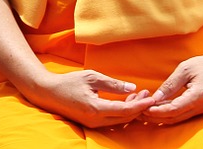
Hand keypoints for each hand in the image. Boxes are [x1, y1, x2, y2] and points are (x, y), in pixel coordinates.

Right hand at [22, 70, 154, 129]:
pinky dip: (123, 112)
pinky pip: (113, 121)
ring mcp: (94, 124)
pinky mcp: (92, 124)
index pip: (125, 110)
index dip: (141, 105)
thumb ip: (112, 84)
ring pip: (120, 121)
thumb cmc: (69, 82)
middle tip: (147, 93)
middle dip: (140, 107)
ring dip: (132, 109)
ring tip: (139, 95)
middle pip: (126, 118)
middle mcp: (96, 120)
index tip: (153, 97)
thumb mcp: (91, 77)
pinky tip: (126, 101)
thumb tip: (132, 88)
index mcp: (96, 108)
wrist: (49, 93)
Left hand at [139, 51, 202, 124]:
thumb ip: (170, 84)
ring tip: (143, 110)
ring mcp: (201, 110)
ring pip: (176, 118)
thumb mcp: (185, 69)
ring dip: (160, 117)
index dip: (156, 110)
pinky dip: (168, 113)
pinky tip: (157, 108)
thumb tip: (155, 97)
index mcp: (197, 97)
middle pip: (173, 118)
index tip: (142, 107)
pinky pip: (181, 115)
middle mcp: (200, 107)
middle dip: (154, 116)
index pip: (172, 109)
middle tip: (137, 111)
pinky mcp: (200, 109)